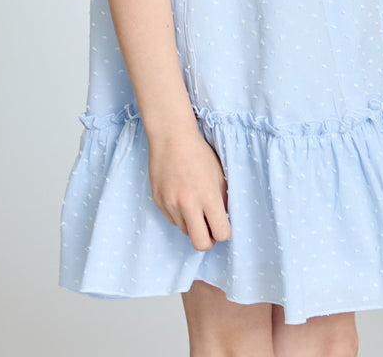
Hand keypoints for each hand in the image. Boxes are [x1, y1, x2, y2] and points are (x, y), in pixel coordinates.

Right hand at [148, 126, 231, 250]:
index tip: (222, 223)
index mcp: (208, 196)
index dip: (224, 231)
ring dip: (192, 224)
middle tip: (209, 227)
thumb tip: (223, 221)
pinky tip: (180, 195)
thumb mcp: (219, 175)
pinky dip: (179, 214)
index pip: (221, 234)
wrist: (171, 137)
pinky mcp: (158, 202)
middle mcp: (188, 204)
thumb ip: (222, 200)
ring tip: (193, 202)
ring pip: (186, 231)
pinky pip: (173, 220)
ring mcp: (170, 204)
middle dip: (208, 240)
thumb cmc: (199, 153)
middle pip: (201, 244)